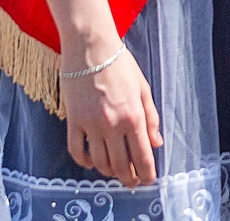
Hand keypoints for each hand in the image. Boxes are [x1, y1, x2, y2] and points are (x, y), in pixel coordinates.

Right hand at [60, 39, 162, 185]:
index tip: (148, 180)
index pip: (142, 156)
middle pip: (120, 165)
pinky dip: (84, 161)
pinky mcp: (73, 120)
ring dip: (108, 172)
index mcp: (133, 116)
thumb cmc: (120, 63)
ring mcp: (90, 124)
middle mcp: (112, 124)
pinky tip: (91, 161)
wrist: (90, 47)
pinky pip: (76, 150)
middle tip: (133, 182)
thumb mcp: (143, 88)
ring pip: (99, 162)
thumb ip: (151, 117)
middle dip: (129, 178)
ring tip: (115, 172)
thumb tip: (156, 142)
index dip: (147, 173)